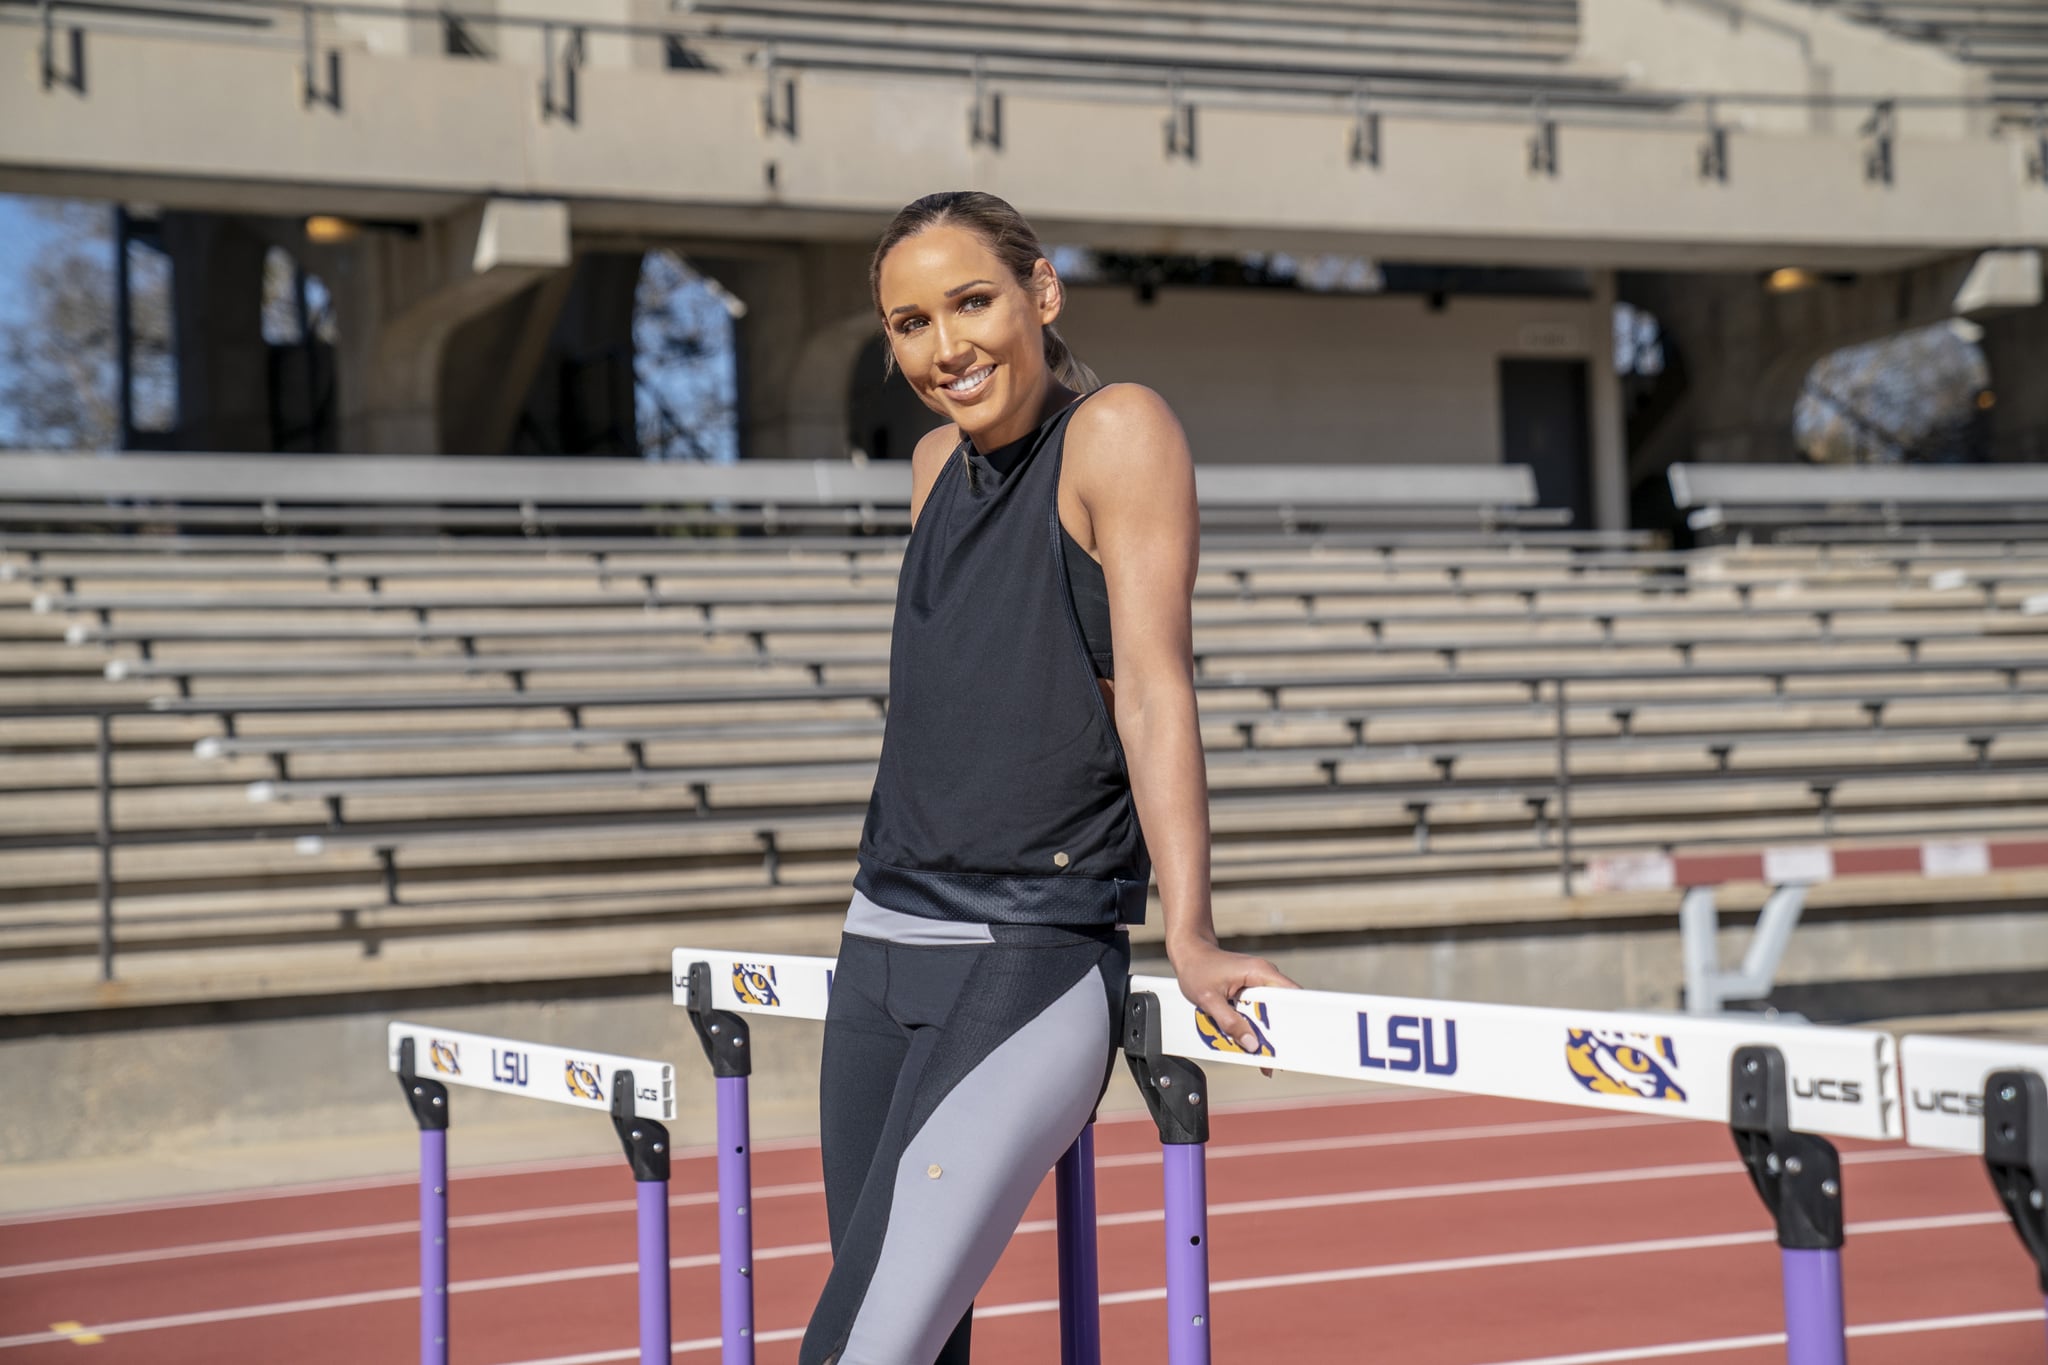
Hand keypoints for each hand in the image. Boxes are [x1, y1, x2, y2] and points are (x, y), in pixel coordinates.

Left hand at [1167, 937, 1299, 1059]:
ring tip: (1257, 1051)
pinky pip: (1258, 1009)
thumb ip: (1230, 1022)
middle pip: (1282, 1008)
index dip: (1295, 1019)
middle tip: (1273, 1057)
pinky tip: (1245, 1036)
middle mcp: (1265, 975)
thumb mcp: (1208, 999)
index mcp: (1260, 972)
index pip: (1291, 996)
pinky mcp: (1252, 989)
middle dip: (1277, 1032)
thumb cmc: (1197, 969)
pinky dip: (1253, 1022)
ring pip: (1269, 1011)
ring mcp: (1259, 982)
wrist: (1189, 952)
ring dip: (1263, 1029)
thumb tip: (1251, 1044)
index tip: (1293, 1041)